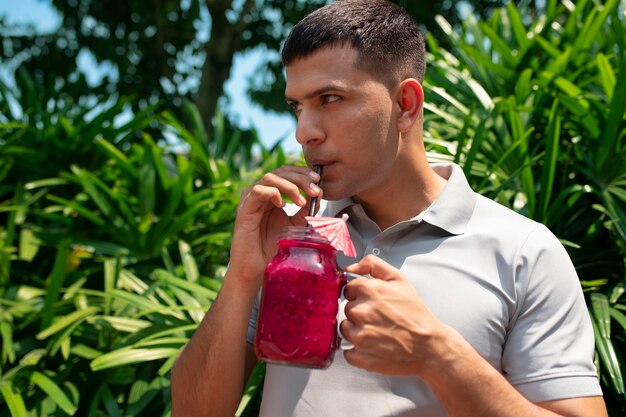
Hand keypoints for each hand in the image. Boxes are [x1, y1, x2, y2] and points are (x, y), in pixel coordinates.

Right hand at [228, 165, 321, 288]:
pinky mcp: (244, 210)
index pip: (287, 173)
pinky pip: (258, 191)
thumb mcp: (296, 225)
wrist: (257, 270)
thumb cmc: (272, 248)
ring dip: (290, 185)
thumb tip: (318, 193)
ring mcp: (250, 200)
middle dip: (300, 177)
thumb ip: (305, 209)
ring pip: (270, 177)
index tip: (318, 180)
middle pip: (280, 171)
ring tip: (301, 201)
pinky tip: (283, 205)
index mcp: (272, 194)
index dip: (303, 173)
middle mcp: (260, 194)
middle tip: (314, 189)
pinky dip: (273, 193)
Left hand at [340, 255, 452, 376]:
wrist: (429, 346)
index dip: (360, 295)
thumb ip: (372, 265)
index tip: (372, 303)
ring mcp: (359, 336)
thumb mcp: (399, 279)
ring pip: (345, 329)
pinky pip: (348, 351)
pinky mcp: (360, 356)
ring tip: (377, 332)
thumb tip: (350, 267)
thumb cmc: (415, 314)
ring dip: (357, 331)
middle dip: (361, 312)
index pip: (348, 289)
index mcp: (368, 290)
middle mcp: (361, 312)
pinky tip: (374, 347)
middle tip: (379, 318)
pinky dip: (358, 351)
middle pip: (347, 309)